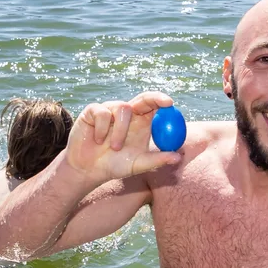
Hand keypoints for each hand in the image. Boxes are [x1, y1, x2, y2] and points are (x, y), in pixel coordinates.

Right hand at [65, 91, 183, 183]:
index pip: (155, 107)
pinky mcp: (93, 111)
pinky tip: (99, 140)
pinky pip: (102, 113)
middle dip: (154, 97)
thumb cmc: (115, 166)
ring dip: (121, 130)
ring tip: (115, 148)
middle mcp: (128, 114)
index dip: (163, 102)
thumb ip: (157, 160)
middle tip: (165, 102)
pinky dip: (103, 129)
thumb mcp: (139, 164)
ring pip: (123, 108)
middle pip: (143, 98)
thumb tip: (178, 157)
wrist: (88, 169)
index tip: (171, 104)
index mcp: (142, 123)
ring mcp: (110, 110)